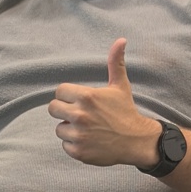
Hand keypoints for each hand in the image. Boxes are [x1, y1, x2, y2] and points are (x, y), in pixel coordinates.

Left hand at [47, 39, 159, 167]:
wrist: (137, 141)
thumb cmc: (126, 111)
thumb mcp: (120, 86)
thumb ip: (115, 63)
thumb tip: (121, 40)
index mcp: (87, 97)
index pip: (59, 91)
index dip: (68, 96)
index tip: (80, 101)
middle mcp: (80, 115)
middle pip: (53, 108)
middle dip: (65, 111)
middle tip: (80, 115)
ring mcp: (79, 135)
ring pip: (59, 128)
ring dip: (70, 129)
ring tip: (87, 129)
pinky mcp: (79, 152)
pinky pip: (65, 145)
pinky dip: (74, 145)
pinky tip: (89, 141)